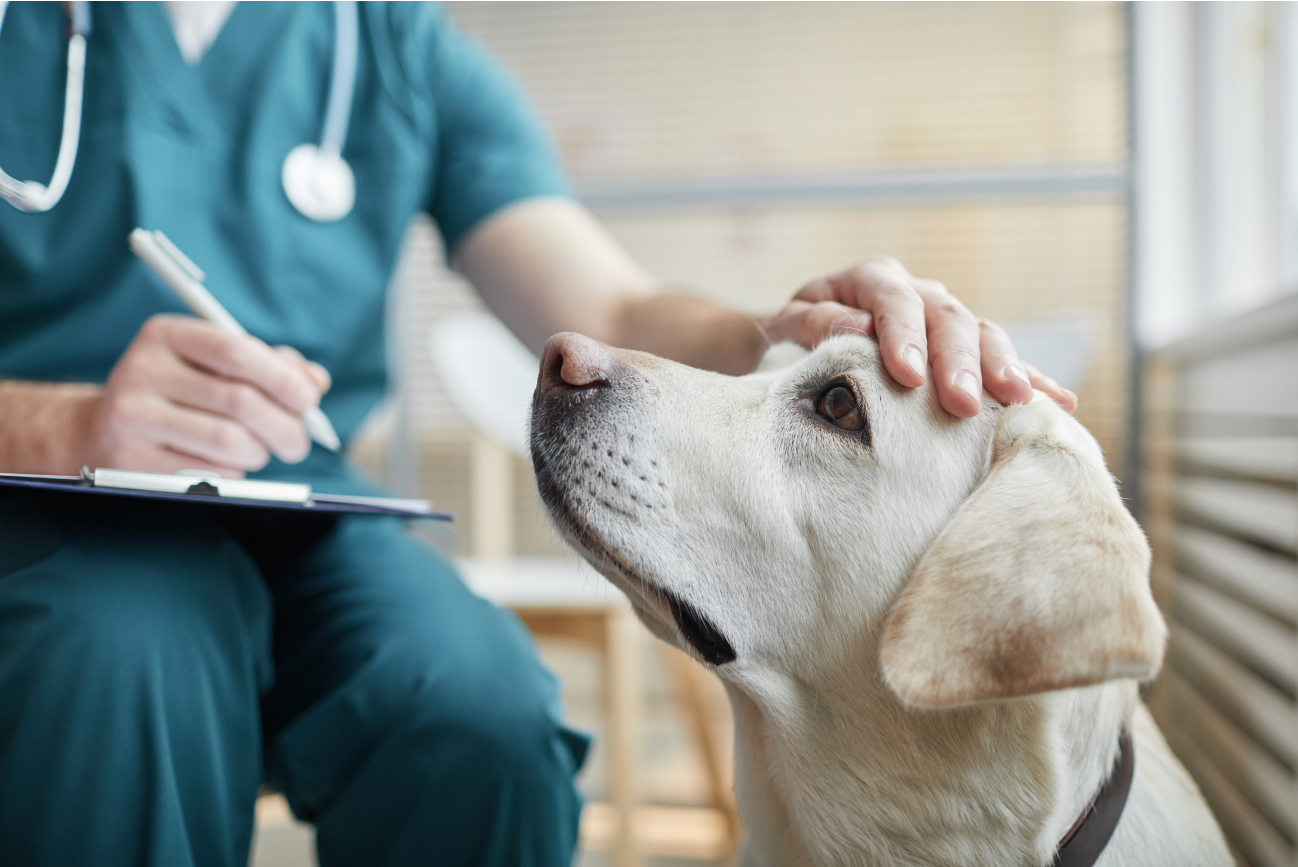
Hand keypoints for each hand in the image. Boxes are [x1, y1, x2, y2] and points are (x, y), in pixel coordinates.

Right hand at [78, 315, 330, 475]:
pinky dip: (233, 472)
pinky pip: (209, 472)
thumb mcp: (215, 365)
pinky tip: (226, 463)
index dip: (281, 378)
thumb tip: (315, 382)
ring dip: (260, 452)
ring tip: (261, 451)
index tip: (310, 400)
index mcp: (166, 335)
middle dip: (285, 427)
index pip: (235, 352)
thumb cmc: (179, 392)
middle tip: (299, 443)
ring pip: (228, 441)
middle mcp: (143, 370)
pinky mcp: (131, 459)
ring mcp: (132, 416)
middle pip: (239, 401)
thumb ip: (269, 366)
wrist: (103, 429)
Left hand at [763, 257, 1076, 416]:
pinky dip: (1032, 381)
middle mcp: (917, 294)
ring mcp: (946, 322)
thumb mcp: (787, 330)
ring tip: (1018, 402)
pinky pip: (1004, 363)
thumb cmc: (791, 341)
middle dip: (959, 362)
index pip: (893, 300)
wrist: (799, 350)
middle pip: (948, 319)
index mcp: (871, 280)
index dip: (903, 336)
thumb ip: (815, 326)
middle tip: (962, 403)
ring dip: (1003, 369)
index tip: (907, 377)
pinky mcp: (965, 354)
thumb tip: (856, 329)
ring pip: (984, 336)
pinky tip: (1060, 404)